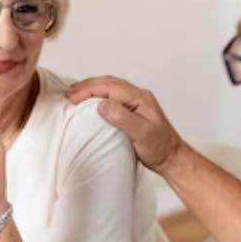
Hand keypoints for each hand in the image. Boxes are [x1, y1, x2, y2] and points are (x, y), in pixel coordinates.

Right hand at [67, 76, 185, 172]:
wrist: (171, 158)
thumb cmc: (159, 148)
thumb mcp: (141, 134)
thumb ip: (122, 118)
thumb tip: (101, 105)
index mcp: (140, 98)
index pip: (109, 87)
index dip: (88, 90)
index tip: (72, 98)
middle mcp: (137, 96)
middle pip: (108, 83)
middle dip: (86, 86)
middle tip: (68, 95)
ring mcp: (135, 103)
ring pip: (109, 89)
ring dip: (91, 90)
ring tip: (74, 96)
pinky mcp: (131, 111)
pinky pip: (111, 98)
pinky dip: (97, 97)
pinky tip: (89, 104)